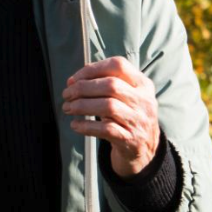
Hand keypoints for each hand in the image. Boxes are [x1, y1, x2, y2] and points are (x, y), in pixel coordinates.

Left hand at [63, 57, 160, 175]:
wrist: (145, 146)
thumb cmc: (127, 115)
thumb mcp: (126, 96)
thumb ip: (105, 84)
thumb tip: (73, 81)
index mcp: (142, 84)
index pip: (118, 66)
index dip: (92, 69)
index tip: (73, 79)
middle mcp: (144, 100)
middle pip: (111, 85)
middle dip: (83, 88)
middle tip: (67, 95)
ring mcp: (138, 120)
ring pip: (108, 106)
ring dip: (82, 106)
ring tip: (68, 108)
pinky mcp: (129, 138)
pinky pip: (106, 129)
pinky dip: (86, 126)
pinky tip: (75, 125)